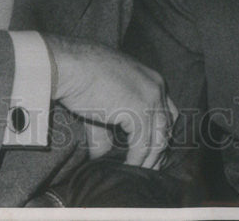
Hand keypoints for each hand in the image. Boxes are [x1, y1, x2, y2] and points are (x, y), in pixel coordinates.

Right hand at [43, 35, 176, 168]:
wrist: (71, 65)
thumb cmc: (83, 78)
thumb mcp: (104, 103)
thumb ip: (109, 130)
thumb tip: (103, 156)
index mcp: (153, 81)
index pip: (168, 114)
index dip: (160, 136)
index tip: (151, 154)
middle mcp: (157, 88)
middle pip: (166, 128)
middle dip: (158, 152)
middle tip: (147, 170)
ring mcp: (151, 98)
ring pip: (158, 139)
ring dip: (148, 160)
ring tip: (135, 174)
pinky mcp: (139, 110)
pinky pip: (142, 144)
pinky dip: (135, 159)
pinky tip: (125, 168)